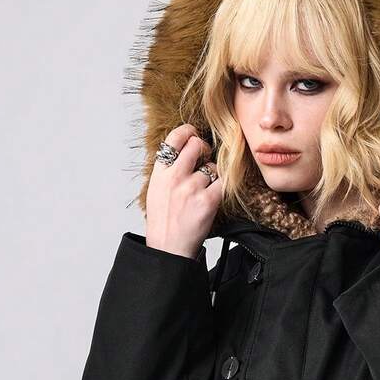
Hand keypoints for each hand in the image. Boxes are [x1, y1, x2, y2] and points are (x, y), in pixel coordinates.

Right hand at [144, 125, 223, 257]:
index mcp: (160, 172)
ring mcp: (192, 188)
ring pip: (212, 168)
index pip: (174, 139)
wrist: (169, 247)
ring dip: (212, 176)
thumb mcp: (157, 190)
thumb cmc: (164, 221)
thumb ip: (169, 169)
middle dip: (204, 149)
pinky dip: (220, 189)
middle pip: (197, 145)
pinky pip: (223, 183)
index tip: (193, 134)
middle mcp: (175, 176)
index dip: (187, 132)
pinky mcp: (208, 200)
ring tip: (202, 192)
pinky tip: (211, 198)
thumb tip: (184, 151)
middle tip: (204, 158)